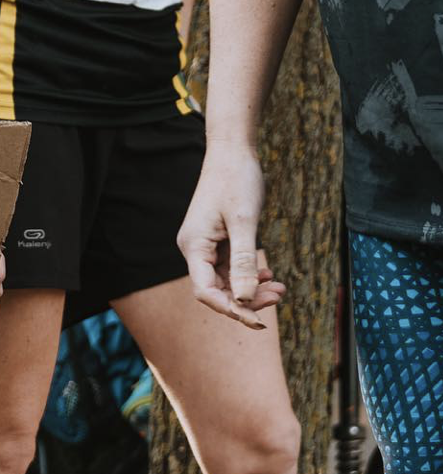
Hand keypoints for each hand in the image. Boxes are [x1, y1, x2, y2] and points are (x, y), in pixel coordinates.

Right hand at [176, 145, 285, 328]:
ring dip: (251, 289)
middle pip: (217, 290)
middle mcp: (195, 248)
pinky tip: (269, 275)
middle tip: (278, 297)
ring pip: (227, 281)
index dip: (230, 309)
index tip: (258, 320)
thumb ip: (243, 262)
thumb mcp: (244, 222)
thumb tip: (245, 299)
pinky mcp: (218, 240)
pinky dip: (250, 275)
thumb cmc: (236, 181)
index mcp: (194, 245)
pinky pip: (232, 268)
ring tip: (279, 288)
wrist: (233, 152)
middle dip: (246, 300)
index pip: (205, 291)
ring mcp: (206, 245)